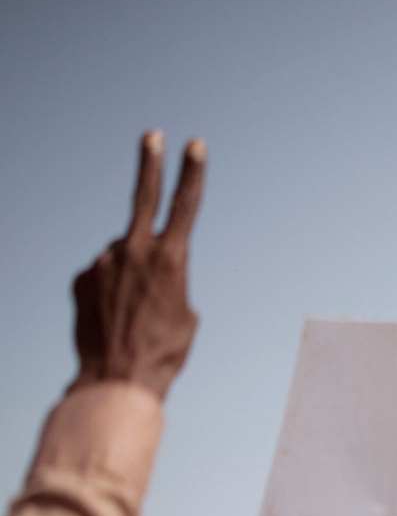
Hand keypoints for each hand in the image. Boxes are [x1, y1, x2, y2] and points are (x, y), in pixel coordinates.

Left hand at [72, 131, 206, 399]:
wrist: (116, 378)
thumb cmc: (164, 352)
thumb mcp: (186, 315)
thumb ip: (170, 280)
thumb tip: (139, 265)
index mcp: (172, 259)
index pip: (185, 206)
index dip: (192, 173)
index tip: (194, 145)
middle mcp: (134, 251)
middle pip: (143, 197)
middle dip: (149, 164)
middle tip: (151, 136)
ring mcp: (103, 262)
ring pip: (122, 256)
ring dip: (130, 276)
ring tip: (134, 315)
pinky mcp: (82, 278)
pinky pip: (102, 276)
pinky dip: (110, 292)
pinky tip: (113, 318)